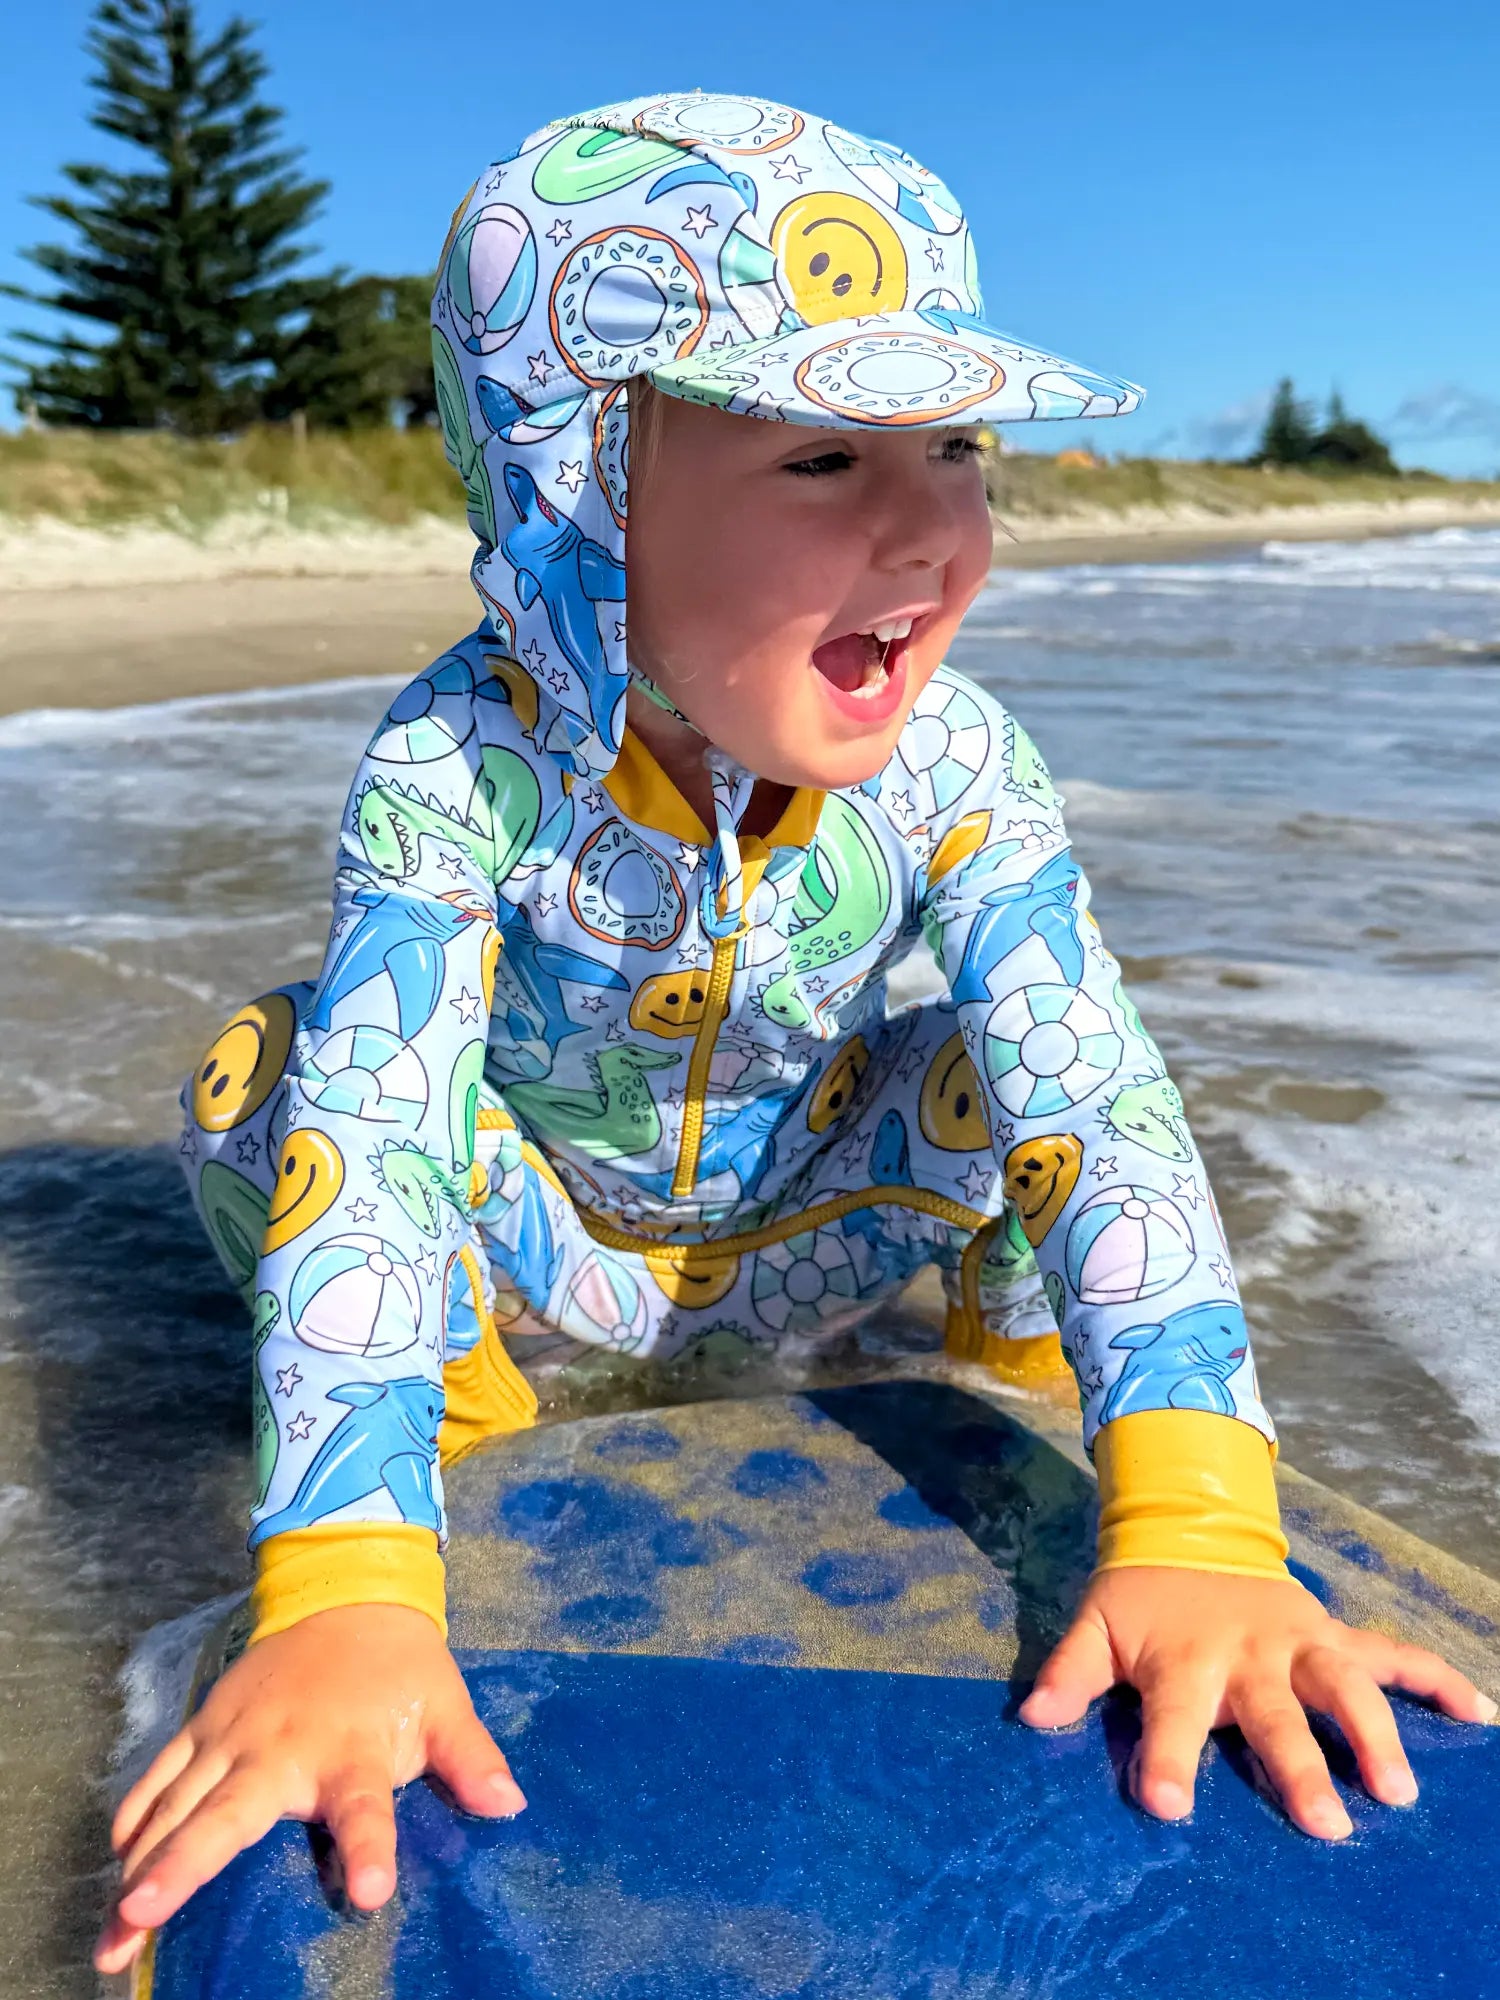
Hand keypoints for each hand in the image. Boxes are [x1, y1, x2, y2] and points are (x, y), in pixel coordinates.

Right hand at [93, 1603, 524, 1973]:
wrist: (348, 1591)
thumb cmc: (400, 1665)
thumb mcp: (447, 1706)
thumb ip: (471, 1759)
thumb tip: (510, 1804)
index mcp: (351, 1751)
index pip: (364, 1809)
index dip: (370, 1849)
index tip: (370, 1894)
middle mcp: (282, 1748)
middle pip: (227, 1815)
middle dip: (182, 1867)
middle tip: (140, 1920)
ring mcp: (233, 1736)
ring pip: (177, 1805)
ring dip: (141, 1866)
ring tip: (112, 1933)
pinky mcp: (205, 1724)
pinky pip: (159, 1775)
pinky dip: (135, 1816)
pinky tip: (114, 1863)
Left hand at [1018, 1566, 1496, 1838]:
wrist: (1188, 1525)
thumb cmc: (1141, 1596)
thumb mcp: (1095, 1625)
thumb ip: (1068, 1672)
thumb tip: (1031, 1718)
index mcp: (1185, 1658)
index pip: (1172, 1715)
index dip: (1166, 1758)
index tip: (1166, 1804)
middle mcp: (1248, 1652)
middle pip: (1274, 1715)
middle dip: (1298, 1767)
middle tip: (1325, 1826)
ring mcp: (1298, 1641)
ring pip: (1344, 1686)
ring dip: (1374, 1733)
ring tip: (1399, 1790)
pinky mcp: (1331, 1634)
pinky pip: (1392, 1655)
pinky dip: (1437, 1679)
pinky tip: (1479, 1711)